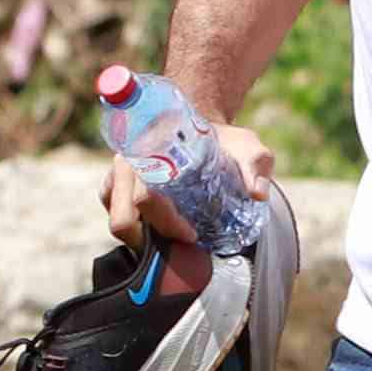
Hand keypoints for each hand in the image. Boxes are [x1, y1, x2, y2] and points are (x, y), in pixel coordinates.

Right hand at [98, 119, 282, 286]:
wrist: (198, 124)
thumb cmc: (221, 139)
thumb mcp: (246, 147)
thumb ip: (255, 165)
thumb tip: (258, 194)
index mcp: (152, 152)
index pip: (146, 199)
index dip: (167, 223)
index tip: (191, 234)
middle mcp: (127, 164)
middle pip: (122, 220)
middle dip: (149, 242)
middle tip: (179, 246)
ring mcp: (116, 176)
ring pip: (116, 221)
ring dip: (140, 240)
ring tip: (169, 243)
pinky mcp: (113, 187)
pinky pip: (114, 217)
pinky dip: (133, 233)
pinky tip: (157, 233)